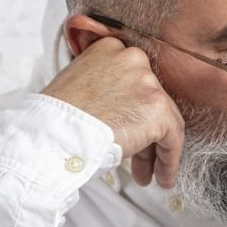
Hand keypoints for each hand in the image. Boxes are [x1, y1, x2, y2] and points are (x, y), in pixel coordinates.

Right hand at [42, 37, 184, 188]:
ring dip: (155, 150)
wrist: (53, 133)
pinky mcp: (158, 109)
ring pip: (164, 120)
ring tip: (148, 173)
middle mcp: (133, 59)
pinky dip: (169, 160)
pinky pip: (173, 138)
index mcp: (110, 49)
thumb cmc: (57, 118)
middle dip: (144, 133)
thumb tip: (120, 111)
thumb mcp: (78, 86)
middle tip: (137, 158)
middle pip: (149, 101)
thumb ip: (105, 89)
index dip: (131, 111)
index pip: (133, 82)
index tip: (127, 128)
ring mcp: (148, 83)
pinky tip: (161, 177)